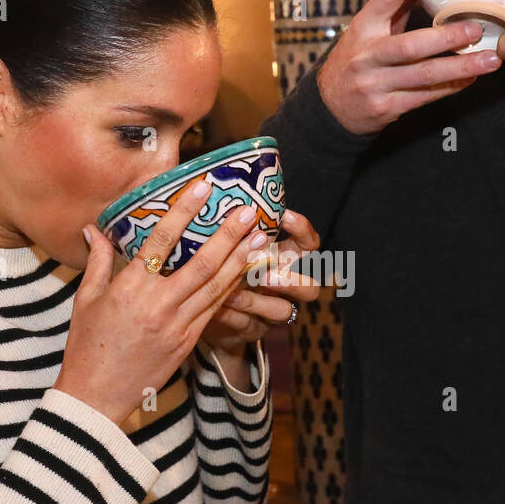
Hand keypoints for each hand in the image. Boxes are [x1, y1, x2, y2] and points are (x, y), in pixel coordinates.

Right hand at [58, 177, 271, 424]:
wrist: (97, 395)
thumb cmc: (87, 345)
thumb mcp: (86, 299)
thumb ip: (98, 261)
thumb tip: (94, 229)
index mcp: (130, 288)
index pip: (162, 241)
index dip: (184, 212)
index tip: (203, 188)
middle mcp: (158, 305)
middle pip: (202, 263)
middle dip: (228, 235)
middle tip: (249, 211)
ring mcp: (177, 325)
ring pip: (216, 287)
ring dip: (240, 260)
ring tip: (260, 238)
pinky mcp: (188, 342)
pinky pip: (214, 310)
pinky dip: (232, 288)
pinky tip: (245, 272)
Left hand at [201, 208, 322, 358]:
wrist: (194, 309)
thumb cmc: (209, 264)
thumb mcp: (218, 240)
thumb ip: (222, 217)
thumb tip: (205, 172)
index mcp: (280, 258)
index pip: (307, 244)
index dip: (302, 231)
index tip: (284, 215)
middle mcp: (281, 286)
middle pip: (310, 288)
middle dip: (291, 281)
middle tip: (266, 273)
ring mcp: (269, 312)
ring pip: (283, 311)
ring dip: (257, 301)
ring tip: (232, 292)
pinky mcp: (251, 331)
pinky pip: (249, 326)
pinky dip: (232, 316)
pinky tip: (215, 309)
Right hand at [317, 0, 499, 133]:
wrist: (331, 108)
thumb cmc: (358, 60)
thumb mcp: (368, 30)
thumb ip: (396, 6)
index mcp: (362, 28)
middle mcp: (366, 56)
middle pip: (409, 46)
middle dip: (446, 38)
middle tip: (476, 29)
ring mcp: (375, 84)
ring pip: (423, 75)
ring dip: (459, 67)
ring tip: (489, 60)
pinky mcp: (385, 108)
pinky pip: (424, 97)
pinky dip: (450, 87)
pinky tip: (471, 79)